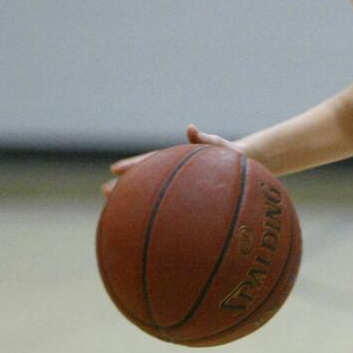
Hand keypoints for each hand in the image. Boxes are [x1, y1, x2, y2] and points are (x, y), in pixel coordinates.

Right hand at [102, 124, 240, 196]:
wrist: (247, 165)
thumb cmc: (233, 156)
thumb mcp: (221, 147)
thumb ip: (206, 139)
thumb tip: (190, 129)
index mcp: (178, 158)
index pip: (152, 160)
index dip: (134, 165)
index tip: (114, 169)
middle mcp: (175, 171)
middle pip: (146, 177)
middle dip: (127, 184)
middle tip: (105, 191)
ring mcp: (180, 183)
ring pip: (153, 190)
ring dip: (136, 198)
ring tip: (116, 208)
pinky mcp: (188, 195)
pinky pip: (168, 202)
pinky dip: (155, 209)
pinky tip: (146, 223)